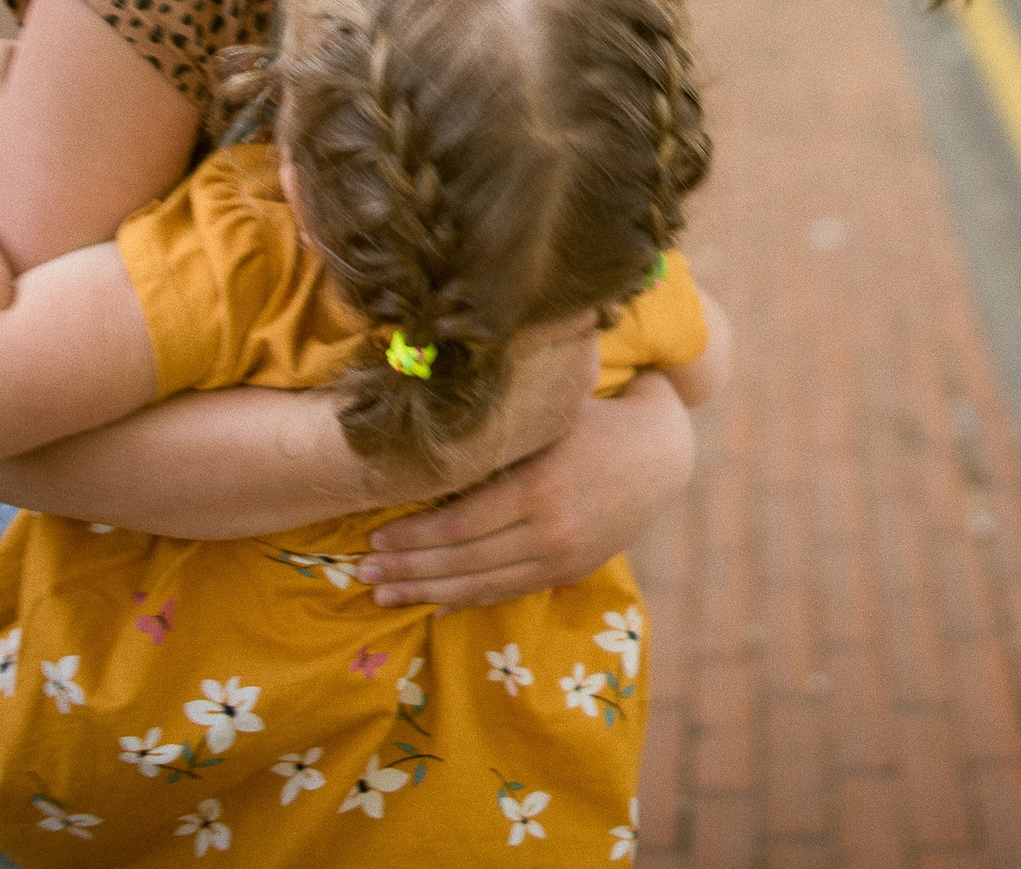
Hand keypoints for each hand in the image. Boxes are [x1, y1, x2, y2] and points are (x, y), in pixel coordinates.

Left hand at [356, 371, 694, 607]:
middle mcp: (549, 531)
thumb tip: (426, 441)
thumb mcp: (546, 416)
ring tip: (383, 596)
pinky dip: (467, 600)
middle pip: (463, 561)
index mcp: (538, 487)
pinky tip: (433, 603)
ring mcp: (561, 557)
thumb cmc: (592, 420)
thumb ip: (495, 434)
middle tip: (360, 576)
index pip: (460, 525)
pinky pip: (508, 592)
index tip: (373, 540)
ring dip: (427, 592)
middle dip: (408, 570)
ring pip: (481, 584)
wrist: (661, 453)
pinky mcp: (569, 570)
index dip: (413, 538)